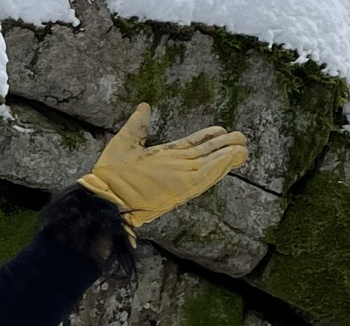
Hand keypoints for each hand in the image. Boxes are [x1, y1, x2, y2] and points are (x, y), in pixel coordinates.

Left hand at [78, 103, 247, 235]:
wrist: (105, 194)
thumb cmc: (110, 173)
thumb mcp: (126, 141)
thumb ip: (138, 125)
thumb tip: (144, 107)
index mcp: (164, 158)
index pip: (192, 146)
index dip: (206, 137)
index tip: (220, 129)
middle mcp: (176, 168)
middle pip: (206, 155)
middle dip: (224, 146)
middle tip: (242, 138)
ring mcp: (180, 178)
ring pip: (210, 165)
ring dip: (227, 157)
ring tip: (244, 148)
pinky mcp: (182, 187)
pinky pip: (206, 175)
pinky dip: (220, 166)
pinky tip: (232, 156)